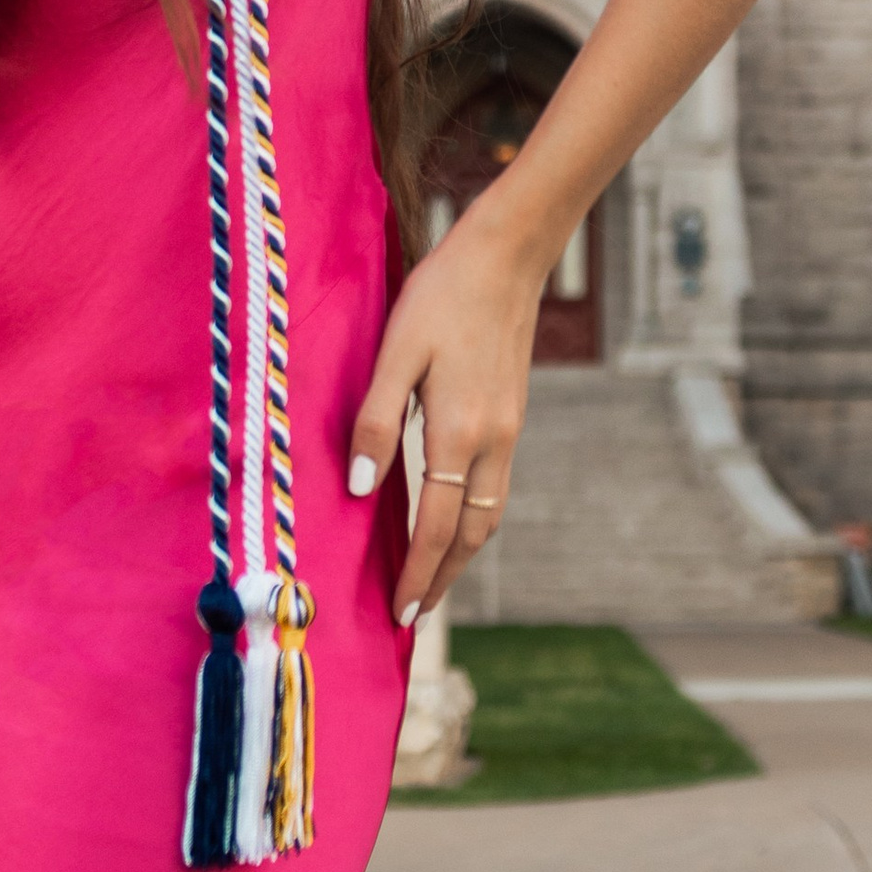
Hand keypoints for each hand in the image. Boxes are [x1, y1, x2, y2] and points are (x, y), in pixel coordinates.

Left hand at [347, 206, 544, 624]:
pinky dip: (475, 520)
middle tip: (414, 614)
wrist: (506, 257)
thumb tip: (357, 489)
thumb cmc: (441, 296)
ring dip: (462, 554)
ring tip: (433, 580)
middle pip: (471, 533)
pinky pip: (497, 487)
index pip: (436, 524)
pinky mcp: (513, 416)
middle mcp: (492, 441)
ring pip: (490, 513)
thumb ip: (374, 420)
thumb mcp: (395, 351)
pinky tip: (455, 520)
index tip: (401, 611)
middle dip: (442, 577)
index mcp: (458, 430)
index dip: (418, 571)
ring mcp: (509, 430)